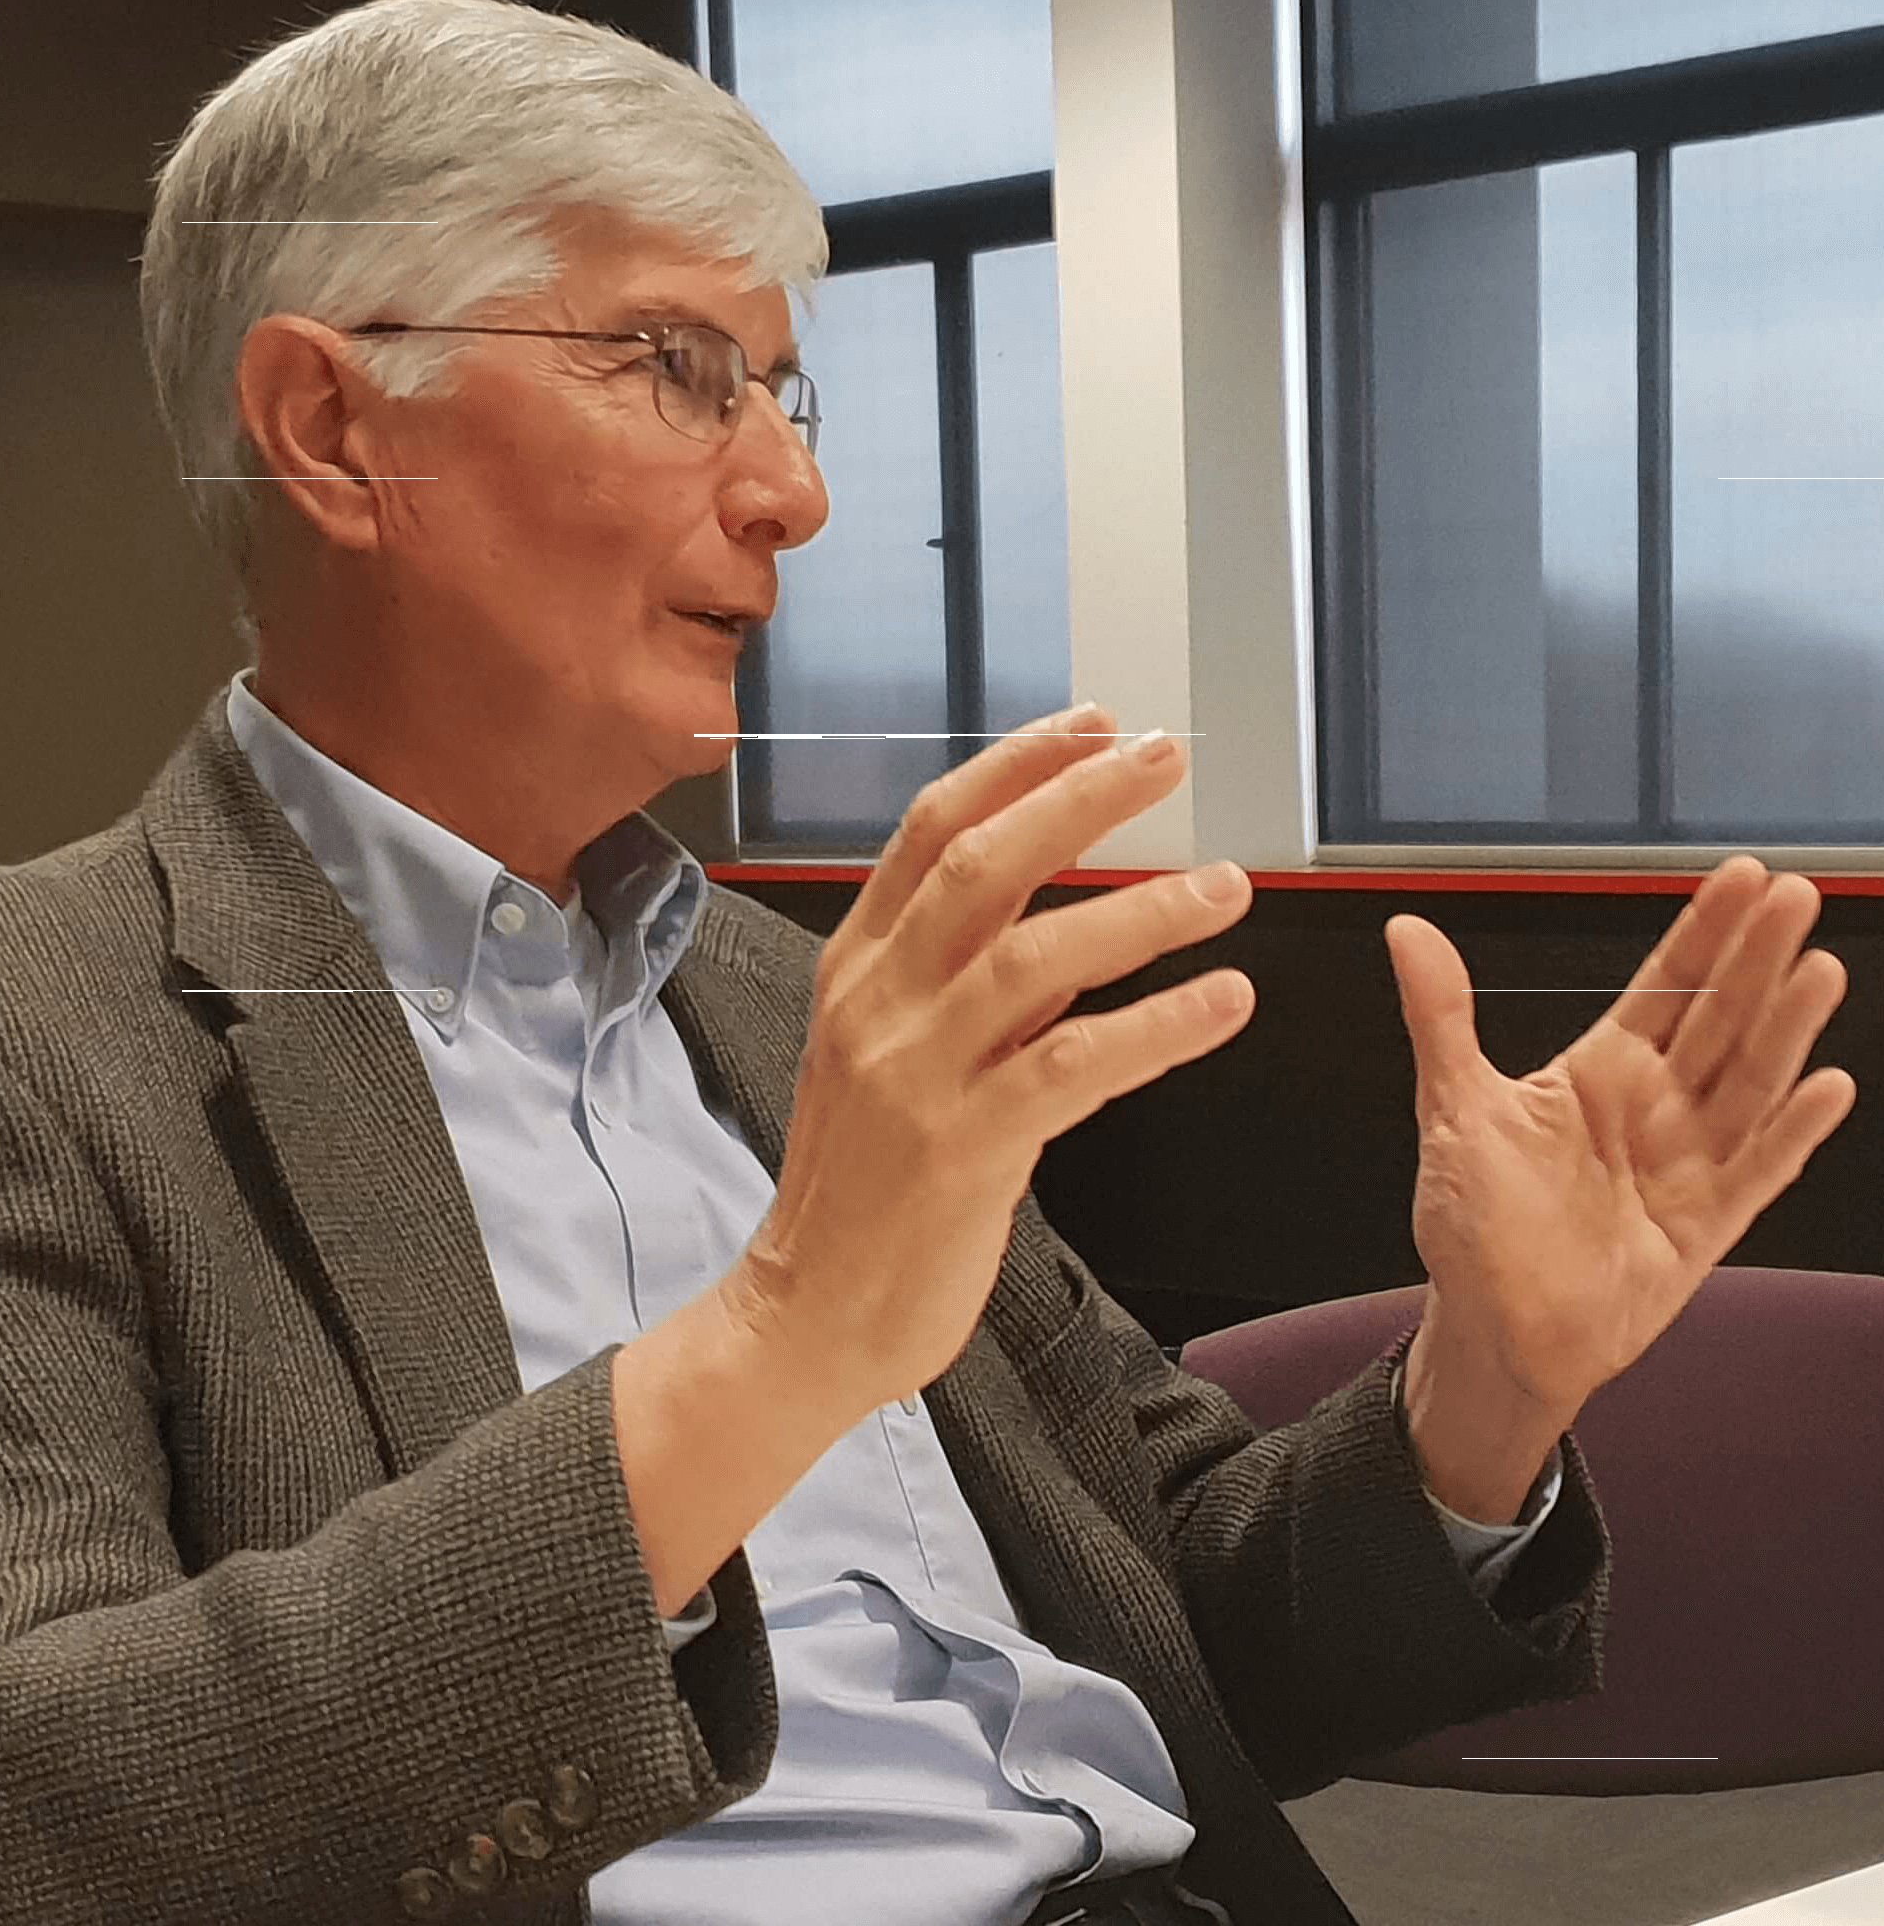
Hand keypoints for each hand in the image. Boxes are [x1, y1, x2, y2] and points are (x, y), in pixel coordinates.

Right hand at [728, 710, 1254, 1418]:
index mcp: (857, 969)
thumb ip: (965, 986)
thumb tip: (1066, 922)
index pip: (932, 831)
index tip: (1092, 724)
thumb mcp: (892, 1058)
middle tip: (1168, 760)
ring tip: (1226, 889)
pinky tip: (1223, 1003)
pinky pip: (1076, 1066)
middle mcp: (877, 1005)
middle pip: (982, 865)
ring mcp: (914, 1075)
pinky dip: (1159, 1026)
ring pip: (1035, 957)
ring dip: (1143, 912)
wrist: (810, 1313)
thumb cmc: (863, 1188)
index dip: (1015, 765)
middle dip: (1080, 798)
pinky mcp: (962, 1151)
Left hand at [1387, 856, 1856, 1426]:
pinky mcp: (1707, 1224)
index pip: (1663, 985)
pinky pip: (1758, 1169)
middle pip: (1718, 1018)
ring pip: (1748, 1081)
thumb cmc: (1473, 1223)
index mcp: (1599, 1072)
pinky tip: (1825, 1087)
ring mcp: (1687, 1163)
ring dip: (1784, 1027)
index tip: (1741, 875)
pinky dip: (1792, 1130)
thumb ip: (1442, 1016)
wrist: (1495, 1329)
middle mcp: (1654, 1108)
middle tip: (1795, 894)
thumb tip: (1407, 930)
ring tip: (1818, 969)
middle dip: (1756, 957)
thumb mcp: (1452, 1107)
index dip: (1703, 930)